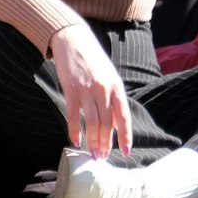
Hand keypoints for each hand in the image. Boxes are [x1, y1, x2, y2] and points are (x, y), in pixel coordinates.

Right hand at [49, 24, 131, 157]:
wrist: (72, 39)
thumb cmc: (92, 59)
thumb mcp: (109, 76)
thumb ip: (113, 98)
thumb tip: (116, 124)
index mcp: (116, 87)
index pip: (123, 117)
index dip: (126, 137)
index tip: (126, 152)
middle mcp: (104, 90)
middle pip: (107, 124)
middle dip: (105, 144)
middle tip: (102, 157)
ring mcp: (87, 90)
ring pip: (92, 123)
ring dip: (93, 142)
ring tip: (92, 154)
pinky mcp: (71, 90)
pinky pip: (74, 116)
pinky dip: (75, 131)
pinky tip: (76, 141)